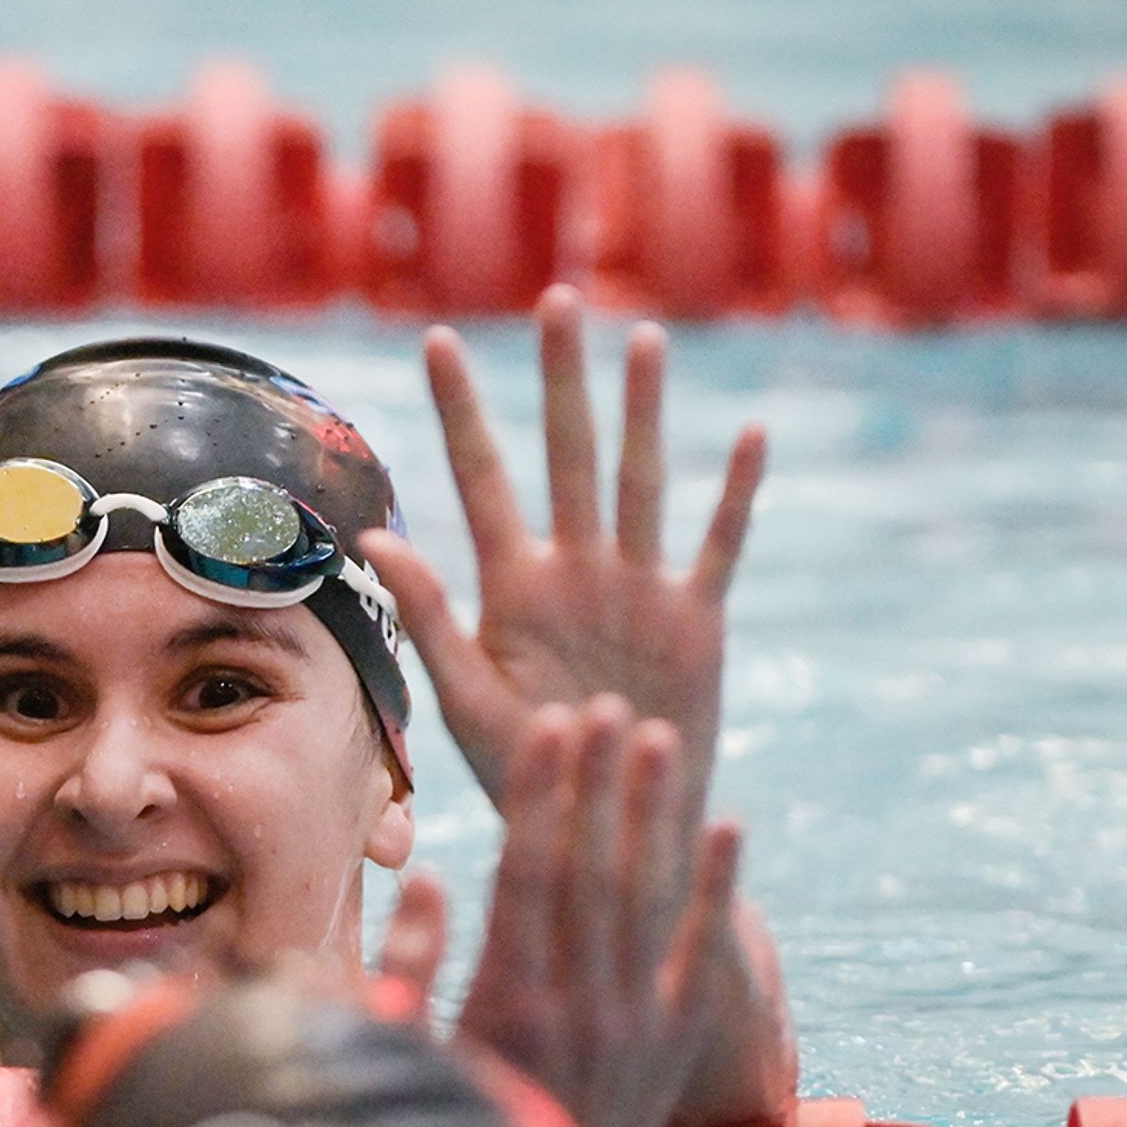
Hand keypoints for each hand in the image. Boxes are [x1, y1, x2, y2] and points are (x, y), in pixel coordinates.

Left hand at [356, 285, 762, 815]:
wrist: (604, 829)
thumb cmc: (526, 776)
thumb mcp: (466, 700)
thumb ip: (429, 617)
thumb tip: (375, 538)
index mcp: (513, 586)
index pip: (480, 476)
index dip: (460, 409)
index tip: (437, 338)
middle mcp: (576, 570)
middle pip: (567, 455)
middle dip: (562, 379)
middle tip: (559, 297)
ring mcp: (637, 590)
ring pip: (642, 481)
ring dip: (644, 413)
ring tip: (646, 341)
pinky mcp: (694, 622)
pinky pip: (716, 546)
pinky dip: (735, 495)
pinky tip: (750, 437)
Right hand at [378, 698, 745, 1126]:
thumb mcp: (409, 1066)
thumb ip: (412, 972)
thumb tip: (424, 878)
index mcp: (507, 1004)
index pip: (530, 874)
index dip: (543, 795)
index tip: (551, 726)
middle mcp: (579, 1005)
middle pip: (593, 870)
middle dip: (598, 782)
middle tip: (607, 703)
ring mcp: (635, 1024)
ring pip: (647, 899)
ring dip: (652, 813)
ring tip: (659, 739)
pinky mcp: (674, 1046)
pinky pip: (703, 956)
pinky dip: (717, 890)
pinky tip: (728, 828)